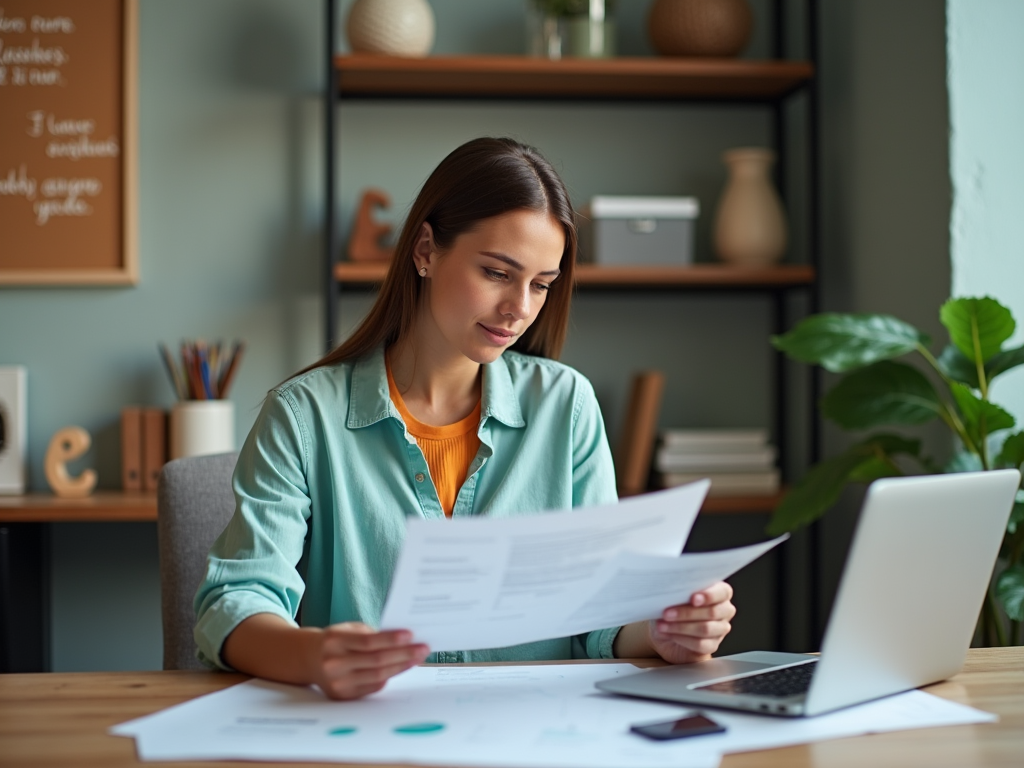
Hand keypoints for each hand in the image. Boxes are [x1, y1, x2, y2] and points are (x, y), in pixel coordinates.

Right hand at [309, 622, 430, 699]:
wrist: (308, 659)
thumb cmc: (335, 641)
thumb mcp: (347, 629)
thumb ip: (370, 634)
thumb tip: (402, 640)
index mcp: (335, 641)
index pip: (368, 642)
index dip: (391, 639)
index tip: (410, 635)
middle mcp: (334, 663)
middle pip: (376, 660)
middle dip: (403, 654)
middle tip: (423, 649)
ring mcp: (338, 682)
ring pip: (377, 676)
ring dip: (401, 667)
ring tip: (417, 658)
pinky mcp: (343, 696)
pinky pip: (373, 687)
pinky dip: (389, 676)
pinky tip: (401, 667)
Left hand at [647, 581, 735, 663]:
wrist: (664, 626)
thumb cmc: (672, 605)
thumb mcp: (675, 594)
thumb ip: (680, 590)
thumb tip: (671, 589)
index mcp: (720, 592)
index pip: (722, 592)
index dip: (709, 595)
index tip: (693, 598)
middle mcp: (725, 610)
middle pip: (712, 612)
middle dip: (687, 613)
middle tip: (666, 613)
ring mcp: (720, 629)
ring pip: (705, 629)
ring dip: (680, 627)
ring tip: (662, 625)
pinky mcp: (712, 645)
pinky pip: (700, 644)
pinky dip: (681, 639)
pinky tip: (668, 634)